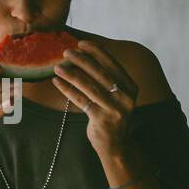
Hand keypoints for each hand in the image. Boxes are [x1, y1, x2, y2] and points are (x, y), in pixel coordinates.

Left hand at [52, 39, 138, 155]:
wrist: (116, 145)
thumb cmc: (111, 115)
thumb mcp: (116, 96)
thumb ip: (106, 80)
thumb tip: (83, 56)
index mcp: (130, 87)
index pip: (112, 64)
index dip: (96, 52)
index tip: (81, 43)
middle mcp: (125, 97)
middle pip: (100, 73)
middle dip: (82, 60)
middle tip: (66, 52)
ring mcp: (114, 109)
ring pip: (89, 86)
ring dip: (71, 74)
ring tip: (57, 66)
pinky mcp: (101, 119)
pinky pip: (81, 100)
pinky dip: (67, 90)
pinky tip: (57, 82)